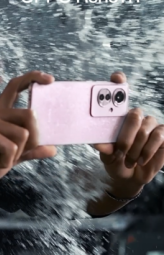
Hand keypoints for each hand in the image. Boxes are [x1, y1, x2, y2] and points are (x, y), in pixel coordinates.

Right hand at [0, 71, 56, 188]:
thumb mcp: (10, 159)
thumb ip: (28, 151)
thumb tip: (52, 148)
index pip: (15, 87)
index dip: (33, 79)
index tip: (50, 80)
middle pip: (30, 116)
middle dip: (31, 140)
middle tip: (13, 155)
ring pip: (23, 134)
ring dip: (16, 154)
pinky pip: (12, 147)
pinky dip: (7, 161)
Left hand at [94, 72, 163, 194]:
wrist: (129, 176)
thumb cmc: (115, 160)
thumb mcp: (106, 155)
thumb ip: (104, 147)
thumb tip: (97, 142)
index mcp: (118, 116)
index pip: (119, 91)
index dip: (119, 81)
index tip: (117, 77)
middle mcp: (136, 116)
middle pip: (134, 114)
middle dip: (126, 136)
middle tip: (120, 151)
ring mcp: (151, 124)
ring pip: (145, 129)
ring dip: (136, 149)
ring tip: (129, 160)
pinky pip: (159, 137)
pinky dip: (148, 151)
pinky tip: (141, 160)